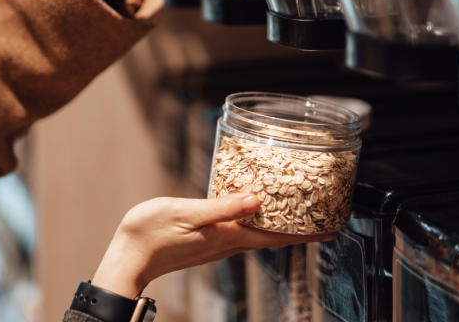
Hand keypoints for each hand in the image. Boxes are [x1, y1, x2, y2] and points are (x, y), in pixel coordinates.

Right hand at [91, 194, 333, 297]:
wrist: (127, 258)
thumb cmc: (151, 234)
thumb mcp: (186, 212)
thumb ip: (221, 206)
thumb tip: (256, 200)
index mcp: (228, 236)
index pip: (276, 236)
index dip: (305, 232)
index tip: (331, 228)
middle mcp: (228, 243)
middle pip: (273, 236)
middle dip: (299, 226)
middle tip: (322, 213)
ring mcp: (217, 244)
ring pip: (258, 234)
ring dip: (280, 224)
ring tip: (297, 209)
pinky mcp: (206, 241)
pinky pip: (242, 232)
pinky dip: (258, 221)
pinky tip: (255, 210)